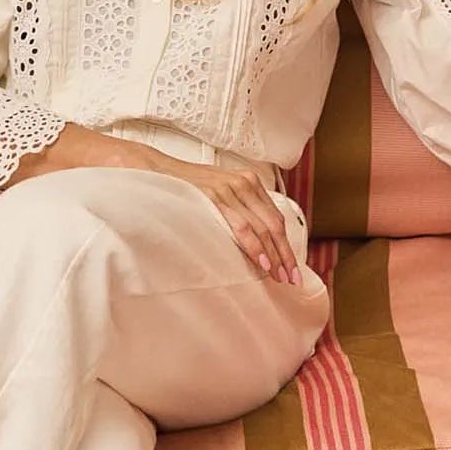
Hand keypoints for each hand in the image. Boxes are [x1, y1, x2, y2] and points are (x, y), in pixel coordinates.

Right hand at [120, 141, 302, 286]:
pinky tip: (262, 262)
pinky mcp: (216, 197)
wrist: (157, 170)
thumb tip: (254, 242)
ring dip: (273, 256)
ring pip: (262, 228)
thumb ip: (238, 209)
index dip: (286, 245)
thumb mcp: (219, 194)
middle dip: (285, 255)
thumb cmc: (186, 187)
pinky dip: (254, 246)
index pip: (276, 218)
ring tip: (279, 276)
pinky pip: (242, 226)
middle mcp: (245, 183)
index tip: (293, 267)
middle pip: (275, 225)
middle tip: (292, 278)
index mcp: (250, 182)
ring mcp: (231, 189)